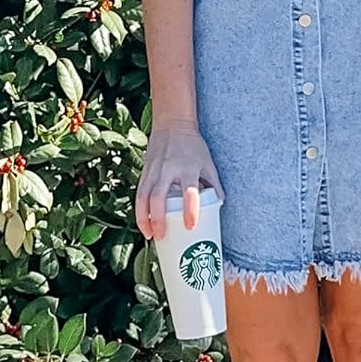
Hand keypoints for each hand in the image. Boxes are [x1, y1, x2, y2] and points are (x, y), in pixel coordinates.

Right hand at [137, 120, 225, 240]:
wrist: (173, 124)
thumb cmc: (193, 146)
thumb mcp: (208, 163)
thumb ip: (214, 183)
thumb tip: (220, 204)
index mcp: (189, 168)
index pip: (190, 192)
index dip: (190, 210)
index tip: (190, 226)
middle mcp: (169, 170)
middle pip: (159, 198)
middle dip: (158, 220)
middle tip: (162, 237)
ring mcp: (154, 171)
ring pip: (143, 197)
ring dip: (143, 218)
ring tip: (149, 235)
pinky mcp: (145, 171)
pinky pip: (139, 193)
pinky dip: (140, 210)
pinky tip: (143, 222)